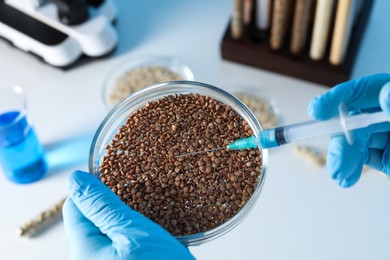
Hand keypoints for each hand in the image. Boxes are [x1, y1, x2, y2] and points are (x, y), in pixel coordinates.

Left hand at [62, 170, 194, 259]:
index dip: (95, 188)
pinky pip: (125, 246)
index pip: (76, 208)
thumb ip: (102, 206)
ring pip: (112, 233)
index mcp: (84, 252)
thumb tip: (75, 179)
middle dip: (116, 205)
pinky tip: (157, 234)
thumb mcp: (133, 233)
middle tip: (141, 194)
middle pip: (94, 221)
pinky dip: (138, 235)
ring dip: (131, 220)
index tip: (117, 176)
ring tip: (153, 211)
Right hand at [307, 73, 389, 187]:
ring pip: (355, 142)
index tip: (316, 110)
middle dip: (341, 139)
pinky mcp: (383, 156)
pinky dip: (350, 168)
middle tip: (335, 155)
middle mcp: (384, 115)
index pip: (363, 91)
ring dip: (343, 158)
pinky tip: (345, 177)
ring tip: (339, 174)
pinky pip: (363, 159)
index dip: (337, 98)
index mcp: (389, 97)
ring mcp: (383, 136)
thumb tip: (386, 94)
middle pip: (354, 120)